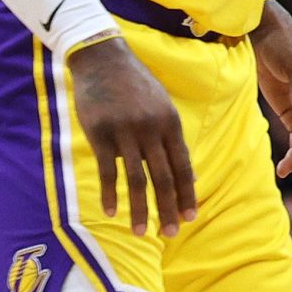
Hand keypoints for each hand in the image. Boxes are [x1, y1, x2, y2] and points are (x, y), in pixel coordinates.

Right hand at [70, 36, 196, 234]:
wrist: (103, 58)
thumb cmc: (134, 85)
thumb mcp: (162, 106)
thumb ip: (171, 138)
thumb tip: (188, 174)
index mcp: (170, 123)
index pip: (184, 166)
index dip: (188, 194)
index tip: (191, 217)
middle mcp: (152, 129)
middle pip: (164, 178)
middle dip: (169, 209)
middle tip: (171, 234)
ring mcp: (126, 132)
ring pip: (137, 179)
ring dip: (140, 209)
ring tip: (140, 232)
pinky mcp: (101, 133)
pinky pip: (108, 170)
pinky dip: (110, 193)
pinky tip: (111, 212)